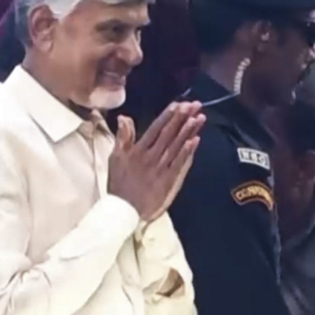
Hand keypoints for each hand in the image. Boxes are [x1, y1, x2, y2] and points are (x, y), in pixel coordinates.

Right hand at [107, 102, 204, 220]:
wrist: (123, 210)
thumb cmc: (118, 184)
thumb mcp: (115, 158)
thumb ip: (122, 137)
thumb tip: (124, 117)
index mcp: (137, 151)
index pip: (155, 129)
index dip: (168, 116)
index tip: (178, 104)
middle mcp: (151, 157)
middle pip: (169, 134)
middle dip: (182, 118)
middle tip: (194, 105)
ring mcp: (161, 168)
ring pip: (176, 146)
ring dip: (188, 131)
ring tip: (199, 117)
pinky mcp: (168, 180)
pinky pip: (180, 163)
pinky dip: (187, 152)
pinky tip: (195, 140)